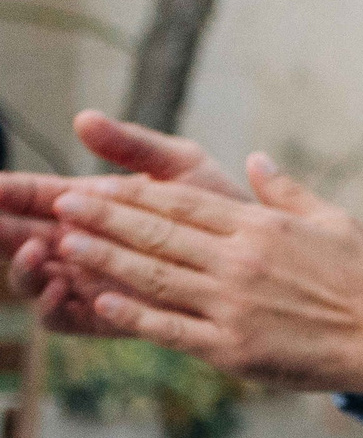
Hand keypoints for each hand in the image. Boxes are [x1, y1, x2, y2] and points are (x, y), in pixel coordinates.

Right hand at [4, 111, 248, 330]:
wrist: (261, 252)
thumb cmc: (221, 200)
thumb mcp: (180, 164)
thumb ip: (134, 145)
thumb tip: (83, 118)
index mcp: (97, 205)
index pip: (40, 197)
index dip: (11, 191)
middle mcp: (86, 244)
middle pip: (25, 239)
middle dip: (1, 231)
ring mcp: (94, 281)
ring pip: (37, 281)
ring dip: (25, 269)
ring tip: (36, 250)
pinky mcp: (109, 316)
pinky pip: (66, 319)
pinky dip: (52, 307)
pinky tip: (58, 288)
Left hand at [47, 155, 362, 392]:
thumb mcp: (332, 218)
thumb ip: (286, 190)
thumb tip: (255, 160)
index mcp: (262, 227)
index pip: (184, 206)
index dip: (135, 195)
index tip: (99, 184)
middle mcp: (240, 261)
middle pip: (159, 236)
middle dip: (106, 218)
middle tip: (63, 204)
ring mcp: (231, 305)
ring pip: (154, 278)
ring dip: (106, 260)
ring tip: (66, 245)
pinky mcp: (230, 347)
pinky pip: (170, 328)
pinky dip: (132, 314)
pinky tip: (100, 302)